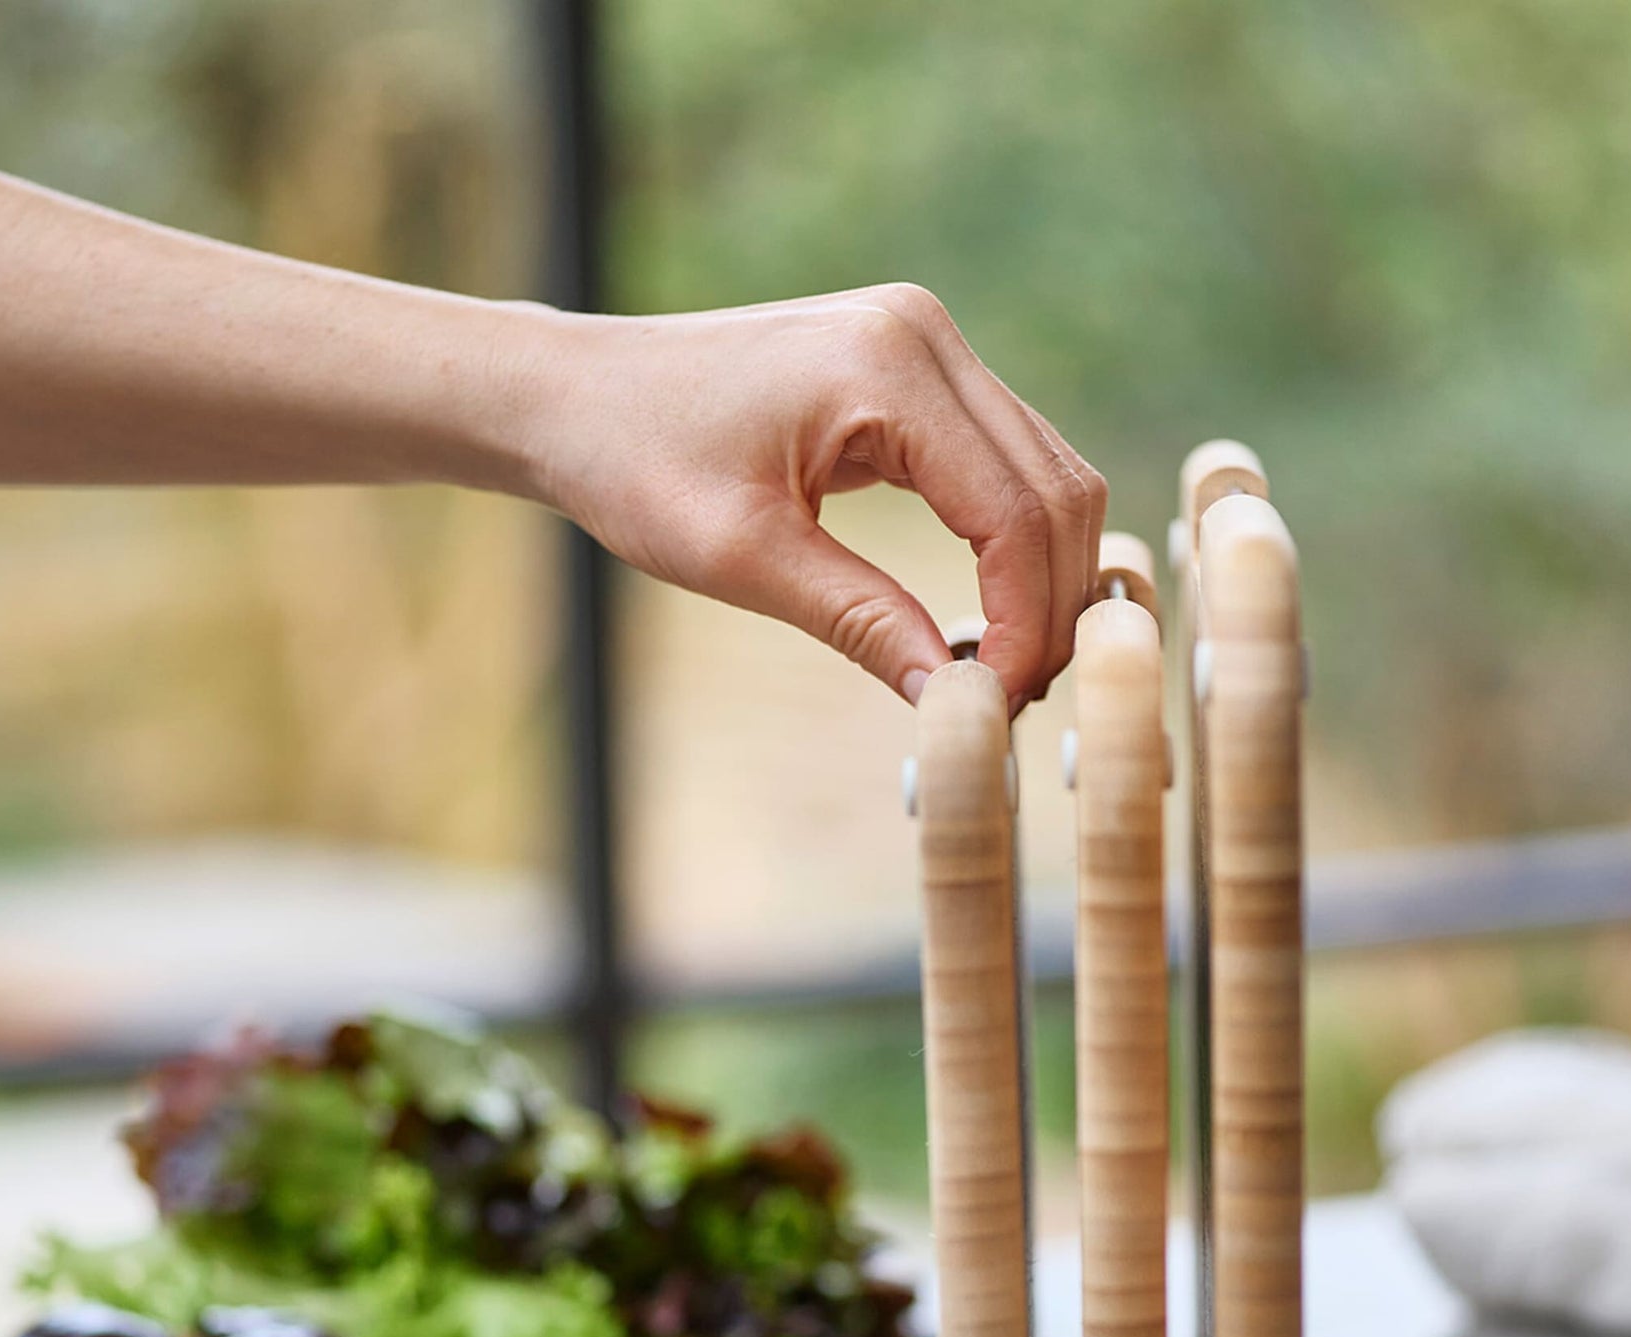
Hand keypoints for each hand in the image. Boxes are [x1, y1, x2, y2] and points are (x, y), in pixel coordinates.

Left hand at [503, 286, 1107, 712]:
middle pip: (1056, 489)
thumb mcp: (744, 560)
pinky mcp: (914, 371)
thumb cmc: (635, 465)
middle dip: (1049, 605)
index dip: (1025, 621)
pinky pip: (1006, 463)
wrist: (574, 396)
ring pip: (1047, 476)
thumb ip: (860, 622)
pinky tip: (985, 617)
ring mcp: (926, 345)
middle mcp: (926, 337)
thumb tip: (956, 702)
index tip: (999, 705)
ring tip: (1001, 670)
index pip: (1015, 512)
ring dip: (1042, 577)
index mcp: (888, 367)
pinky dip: (1012, 544)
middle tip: (1011, 702)